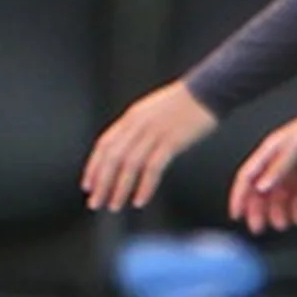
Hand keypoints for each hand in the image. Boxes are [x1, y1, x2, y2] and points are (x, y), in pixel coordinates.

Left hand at [82, 79, 215, 211]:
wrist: (208, 91)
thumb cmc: (182, 104)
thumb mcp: (151, 112)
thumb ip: (136, 128)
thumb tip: (124, 149)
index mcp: (131, 117)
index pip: (104, 145)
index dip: (93, 166)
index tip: (88, 186)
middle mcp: (138, 124)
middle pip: (113, 157)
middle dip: (101, 183)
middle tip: (95, 203)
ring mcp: (154, 132)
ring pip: (129, 164)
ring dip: (119, 188)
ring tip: (114, 206)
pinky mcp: (172, 141)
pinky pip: (153, 167)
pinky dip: (144, 186)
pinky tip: (140, 201)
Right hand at [231, 110, 296, 233]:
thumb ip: (278, 168)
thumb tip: (261, 188)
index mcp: (270, 155)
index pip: (248, 178)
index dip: (239, 197)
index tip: (237, 215)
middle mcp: (279, 169)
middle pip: (260, 195)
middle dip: (257, 212)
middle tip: (258, 228)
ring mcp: (296, 179)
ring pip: (279, 204)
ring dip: (277, 216)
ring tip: (283, 224)